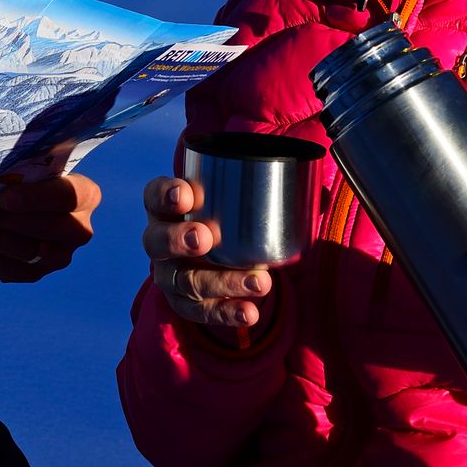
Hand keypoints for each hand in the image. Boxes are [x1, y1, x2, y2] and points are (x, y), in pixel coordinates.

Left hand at [0, 172, 100, 283]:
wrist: (21, 202)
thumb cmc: (24, 173)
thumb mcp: (29, 162)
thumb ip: (18, 161)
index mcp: (85, 195)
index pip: (67, 196)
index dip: (36, 199)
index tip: (4, 197)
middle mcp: (79, 230)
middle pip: (42, 229)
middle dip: (0, 220)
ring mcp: (58, 257)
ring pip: (22, 253)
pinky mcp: (34, 273)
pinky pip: (6, 268)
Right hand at [142, 175, 272, 331]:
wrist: (213, 256)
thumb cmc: (222, 213)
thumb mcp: (230, 190)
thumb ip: (258, 172)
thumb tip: (311, 152)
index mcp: (164, 207)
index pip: (155, 197)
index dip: (165, 194)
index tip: (187, 192)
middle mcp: (159, 241)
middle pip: (157, 242)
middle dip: (179, 240)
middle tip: (206, 238)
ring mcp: (169, 276)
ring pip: (184, 282)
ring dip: (220, 282)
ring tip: (258, 282)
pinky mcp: (185, 305)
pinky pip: (202, 313)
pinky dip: (227, 314)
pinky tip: (250, 312)